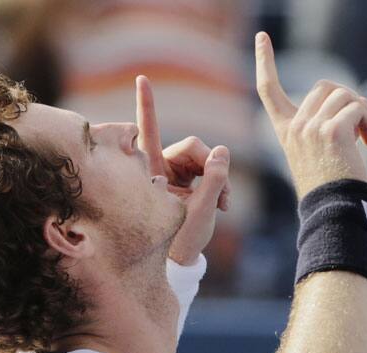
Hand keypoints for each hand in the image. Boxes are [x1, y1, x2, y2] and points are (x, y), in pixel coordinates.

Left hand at [136, 75, 230, 264]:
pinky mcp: (186, 178)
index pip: (149, 133)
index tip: (142, 78)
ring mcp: (174, 172)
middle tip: (223, 195)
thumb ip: (214, 180)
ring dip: (218, 177)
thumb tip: (223, 150)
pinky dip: (219, 183)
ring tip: (224, 204)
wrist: (182, 259)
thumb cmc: (181, 239)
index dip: (148, 106)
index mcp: (152, 172)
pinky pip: (208, 168)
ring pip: (203, 157)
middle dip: (210, 166)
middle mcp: (161, 167)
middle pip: (191, 146)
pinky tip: (224, 204)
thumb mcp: (200, 211)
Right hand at [255, 32, 366, 198]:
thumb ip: (322, 123)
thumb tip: (352, 101)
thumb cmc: (327, 184)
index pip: (268, 90)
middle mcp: (294, 127)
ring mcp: (311, 128)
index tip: (262, 38)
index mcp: (285, 131)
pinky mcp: (331, 130)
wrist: (331, 206)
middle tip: (359, 127)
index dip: (265, 62)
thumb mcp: (315, 151)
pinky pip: (358, 107)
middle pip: (324, 86)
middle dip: (347, 100)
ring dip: (363, 111)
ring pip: (344, 94)